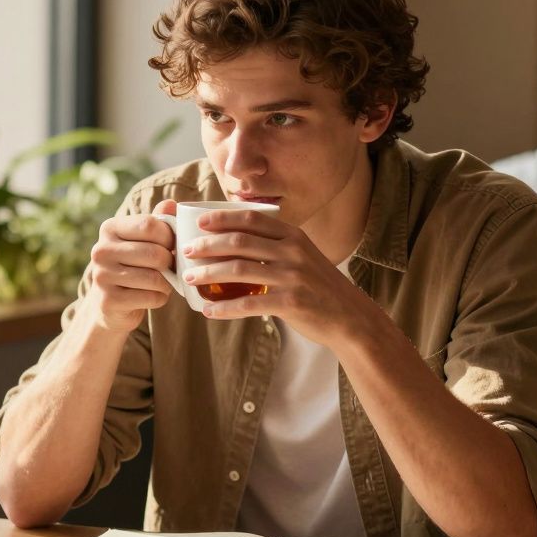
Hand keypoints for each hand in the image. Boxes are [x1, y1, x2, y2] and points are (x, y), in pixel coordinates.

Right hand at [85, 198, 177, 331]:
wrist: (111, 302)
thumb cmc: (133, 265)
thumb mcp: (143, 240)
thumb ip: (158, 222)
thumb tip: (172, 204)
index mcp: (109, 228)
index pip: (149, 225)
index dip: (170, 236)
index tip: (172, 245)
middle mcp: (101, 250)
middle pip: (154, 253)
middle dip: (171, 263)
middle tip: (172, 267)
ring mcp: (102, 276)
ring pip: (154, 278)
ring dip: (167, 283)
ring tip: (164, 282)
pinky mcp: (109, 300)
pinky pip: (151, 297)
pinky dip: (160, 298)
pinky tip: (153, 296)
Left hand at [181, 209, 363, 345]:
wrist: (350, 317)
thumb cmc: (319, 286)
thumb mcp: (303, 256)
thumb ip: (276, 247)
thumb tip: (234, 245)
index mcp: (293, 235)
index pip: (251, 219)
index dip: (221, 219)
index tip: (200, 223)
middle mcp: (292, 251)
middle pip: (239, 242)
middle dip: (207, 245)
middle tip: (187, 251)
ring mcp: (291, 277)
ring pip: (238, 270)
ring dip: (208, 273)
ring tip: (190, 278)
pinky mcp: (290, 303)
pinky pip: (248, 303)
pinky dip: (224, 308)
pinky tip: (208, 311)